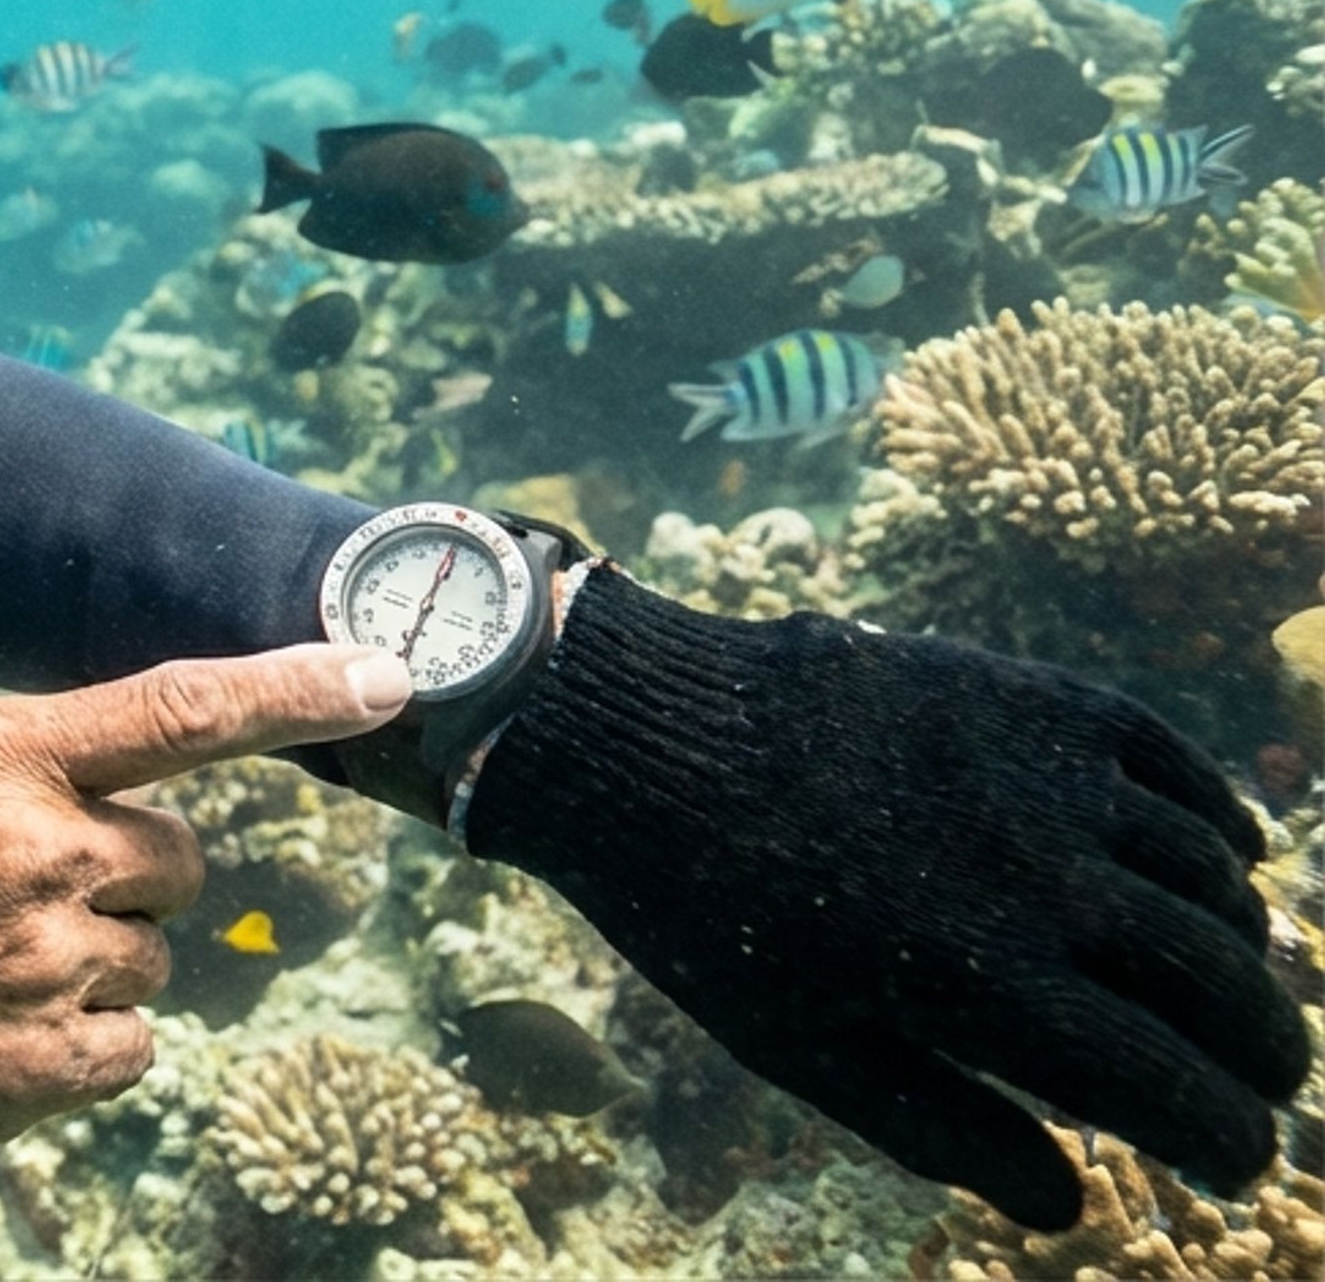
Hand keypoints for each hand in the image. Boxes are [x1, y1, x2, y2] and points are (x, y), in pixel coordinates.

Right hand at [0, 642, 410, 1191]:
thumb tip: (84, 765)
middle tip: (25, 882)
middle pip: (178, 852)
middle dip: (127, 865)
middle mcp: (41, 855)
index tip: (383, 675)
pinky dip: (85, 1034)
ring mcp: (49, 967)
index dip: (295, 689)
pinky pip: (134, 1040)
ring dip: (93, 952)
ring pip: (155, 950)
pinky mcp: (46, 1067)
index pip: (180, 709)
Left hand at [467, 579, 1309, 1230]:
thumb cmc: (706, 908)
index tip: (1236, 1156)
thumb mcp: (803, 1049)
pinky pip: (1171, 760)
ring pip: (1212, 877)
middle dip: (1263, 1048)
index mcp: (993, 988)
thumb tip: (1067, 1207)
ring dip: (1243, 941)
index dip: (1225, 1137)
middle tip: (1265, 1078)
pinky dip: (1221, 818)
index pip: (1174, 1088)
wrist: (639, 735)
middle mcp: (1049, 882)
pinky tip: (1234, 858)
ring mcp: (1049, 779)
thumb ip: (944, 1130)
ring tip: (1232, 982)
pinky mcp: (1030, 695)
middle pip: (1222, 982)